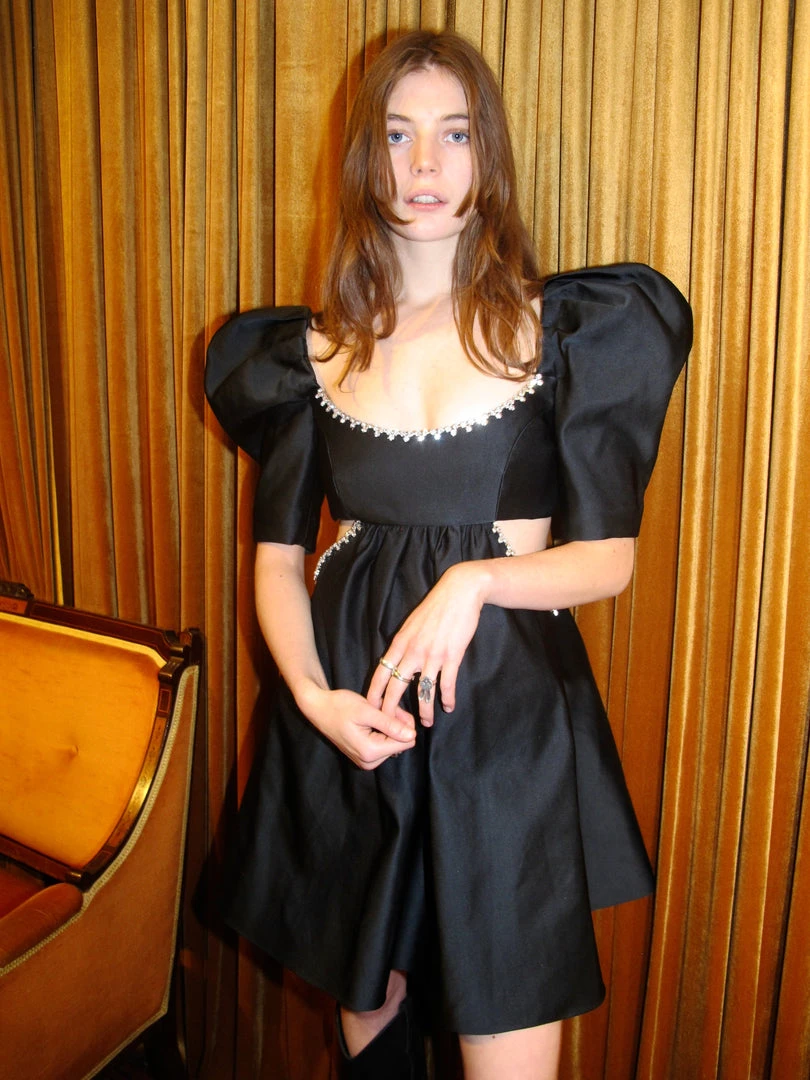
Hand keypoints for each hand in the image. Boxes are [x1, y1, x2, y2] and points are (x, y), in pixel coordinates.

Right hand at [299, 683, 416, 769]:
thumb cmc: (339, 706)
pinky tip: (371, 720)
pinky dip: (382, 731)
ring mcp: (366, 761)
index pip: (406, 742)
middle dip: (395, 724)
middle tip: (380, 708)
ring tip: (374, 713)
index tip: (389, 709)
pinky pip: (384, 745)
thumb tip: (413, 735)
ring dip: (388, 726)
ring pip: (393, 743)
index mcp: (370, 752)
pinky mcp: (364, 757)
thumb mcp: (366, 711)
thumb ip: (390, 724)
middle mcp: (369, 762)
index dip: (402, 723)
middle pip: (400, 743)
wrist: (318, 708)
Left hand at [367, 562, 485, 725]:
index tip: (371, 708)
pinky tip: (449, 706)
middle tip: (392, 727)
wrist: (458, 592)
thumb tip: (396, 660)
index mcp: (400, 643)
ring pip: (423, 691)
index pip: (381, 673)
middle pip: (396, 687)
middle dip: (392, 710)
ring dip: (424, 711)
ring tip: (426, 723)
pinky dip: (448, 698)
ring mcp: (432, 655)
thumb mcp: (411, 624)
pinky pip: (446, 684)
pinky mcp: (451, 656)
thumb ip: (403, 643)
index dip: (375, 693)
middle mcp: (412, 651)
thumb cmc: (435, 608)